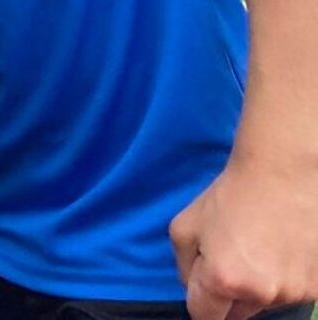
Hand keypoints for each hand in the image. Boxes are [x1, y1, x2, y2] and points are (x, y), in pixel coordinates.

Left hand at [170, 157, 317, 318]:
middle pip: (238, 314)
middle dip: (229, 295)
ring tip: (260, 250)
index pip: (204, 316)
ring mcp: (294, 291)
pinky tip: (282, 251)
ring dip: (260, 287)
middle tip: (233, 261)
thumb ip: (184, 268)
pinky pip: (292, 293)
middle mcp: (262, 293)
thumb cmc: (230, 196)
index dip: (201, 303)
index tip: (205, 292)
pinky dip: (285, 279)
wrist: (284, 174)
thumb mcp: (184, 227)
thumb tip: (194, 288)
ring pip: (267, 303)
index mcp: (224, 280)